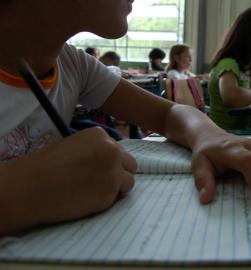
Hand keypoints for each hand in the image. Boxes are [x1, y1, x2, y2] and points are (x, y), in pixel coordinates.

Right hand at [0, 127, 136, 234]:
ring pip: (128, 181)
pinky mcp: (111, 192)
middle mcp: (112, 150)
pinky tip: (88, 199)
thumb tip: (112, 162)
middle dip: (119, 173)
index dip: (109, 162)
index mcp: (101, 136)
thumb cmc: (47, 166)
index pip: (119, 150)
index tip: (95, 170)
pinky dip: (107, 200)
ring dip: (116, 188)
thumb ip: (96, 151)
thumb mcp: (76, 146)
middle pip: (130, 164)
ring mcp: (113, 171)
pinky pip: (117, 197)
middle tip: (99, 183)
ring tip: (93, 191)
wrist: (32, 186)